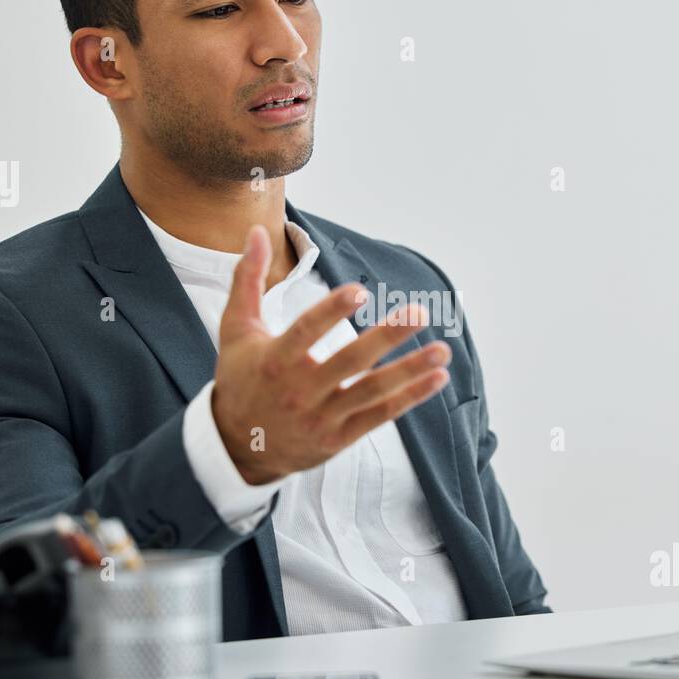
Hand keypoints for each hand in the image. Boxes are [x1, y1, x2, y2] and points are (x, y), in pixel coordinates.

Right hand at [210, 224, 450, 483]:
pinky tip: (436, 378)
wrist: (237, 446)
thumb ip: (247, 280)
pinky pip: (379, 416)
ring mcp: (321, 416)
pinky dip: (410, 398)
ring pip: (371, 391)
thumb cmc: (240, 379)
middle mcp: (300, 390)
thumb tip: (255, 232)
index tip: (361, 291)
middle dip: (387, 337)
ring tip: (443, 351)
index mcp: (275, 360)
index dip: (332, 312)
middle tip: (419, 312)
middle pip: (349, 361)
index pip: (306, 333)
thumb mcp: (236, 330)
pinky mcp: (338, 438)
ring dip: (410, 371)